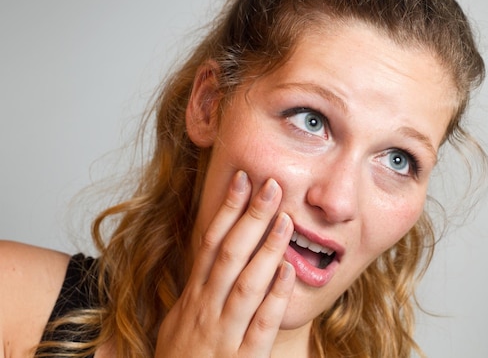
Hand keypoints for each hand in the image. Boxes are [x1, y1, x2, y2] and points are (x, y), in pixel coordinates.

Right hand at [155, 171, 294, 356]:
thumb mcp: (176, 320)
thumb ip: (193, 290)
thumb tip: (206, 258)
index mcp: (193, 296)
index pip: (210, 242)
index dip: (225, 209)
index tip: (242, 180)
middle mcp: (206, 308)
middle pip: (230, 254)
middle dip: (251, 217)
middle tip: (272, 185)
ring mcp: (224, 333)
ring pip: (247, 284)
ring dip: (267, 250)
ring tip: (286, 220)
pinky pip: (261, 324)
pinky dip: (274, 297)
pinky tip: (287, 272)